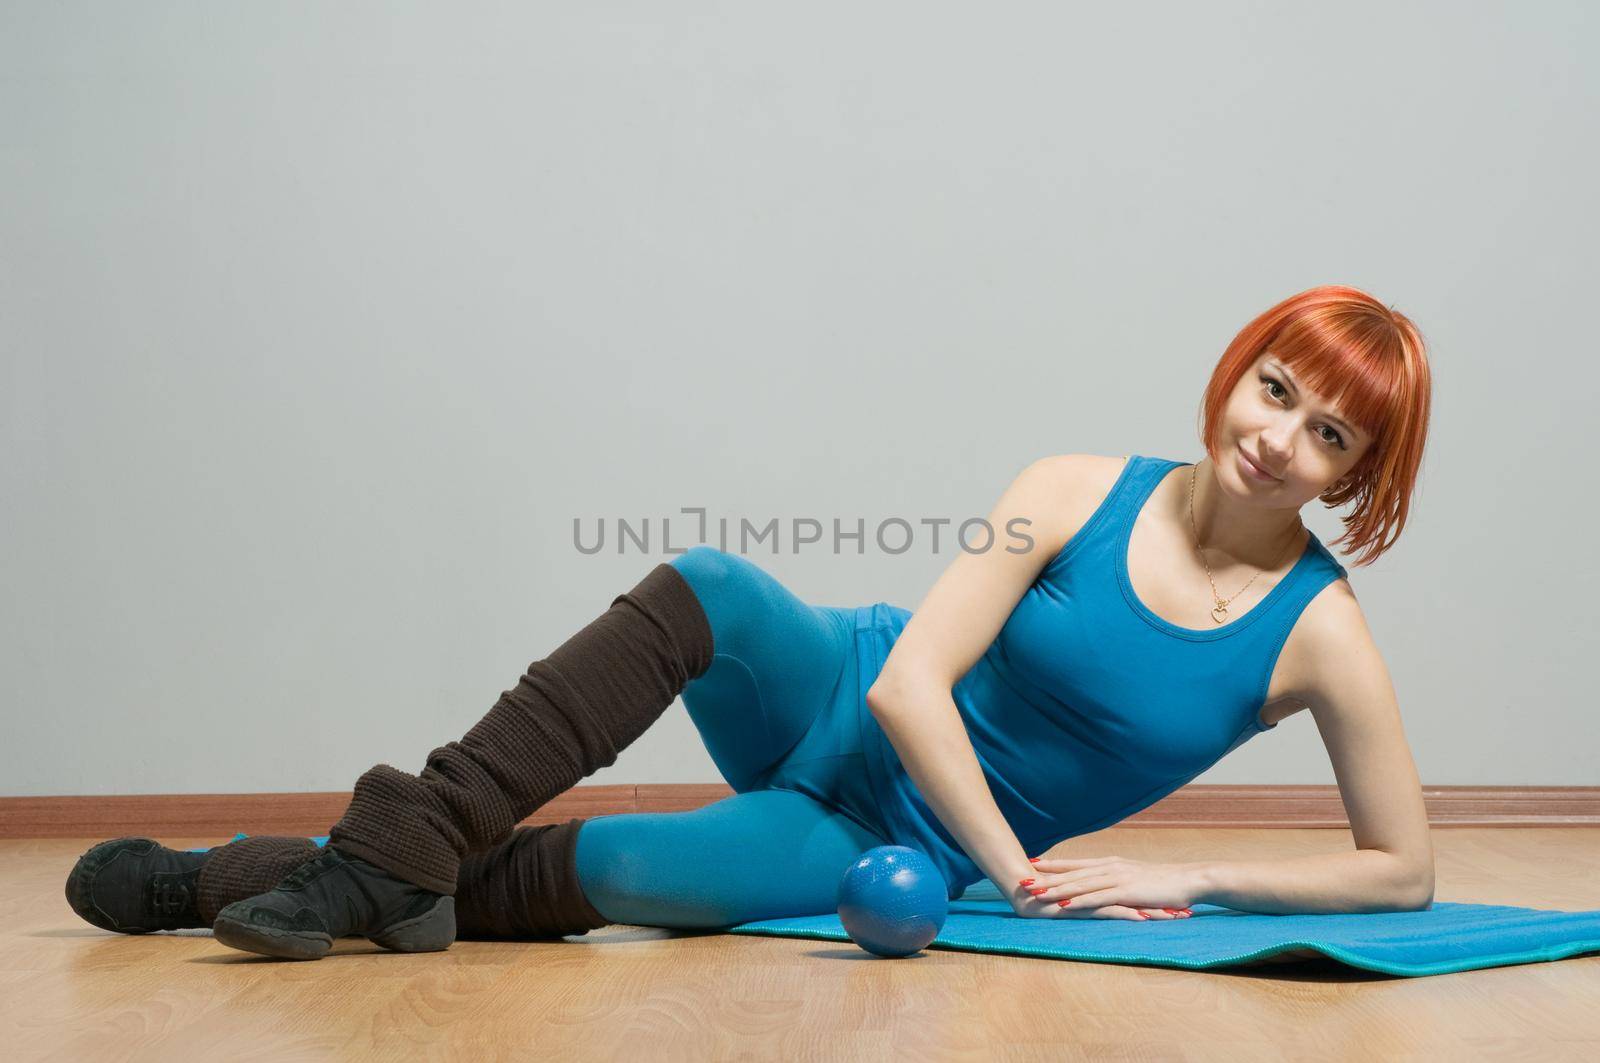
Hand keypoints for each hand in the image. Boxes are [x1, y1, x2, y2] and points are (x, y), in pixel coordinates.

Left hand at [1011, 855, 1199, 920]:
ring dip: (1057, 889)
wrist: (1189, 879)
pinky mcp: (1128, 892)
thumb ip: (1115, 878)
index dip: (1052, 864)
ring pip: (1081, 884)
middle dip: (1046, 878)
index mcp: (1110, 864)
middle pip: (1072, 873)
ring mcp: (1118, 879)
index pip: (1075, 863)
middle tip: (1022, 880)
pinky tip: (1066, 906)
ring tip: (1037, 894)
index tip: (1031, 865)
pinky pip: (1100, 897)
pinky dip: (1081, 901)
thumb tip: (1100, 883)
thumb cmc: (1162, 882)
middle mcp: (1110, 868)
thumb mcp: (1134, 876)